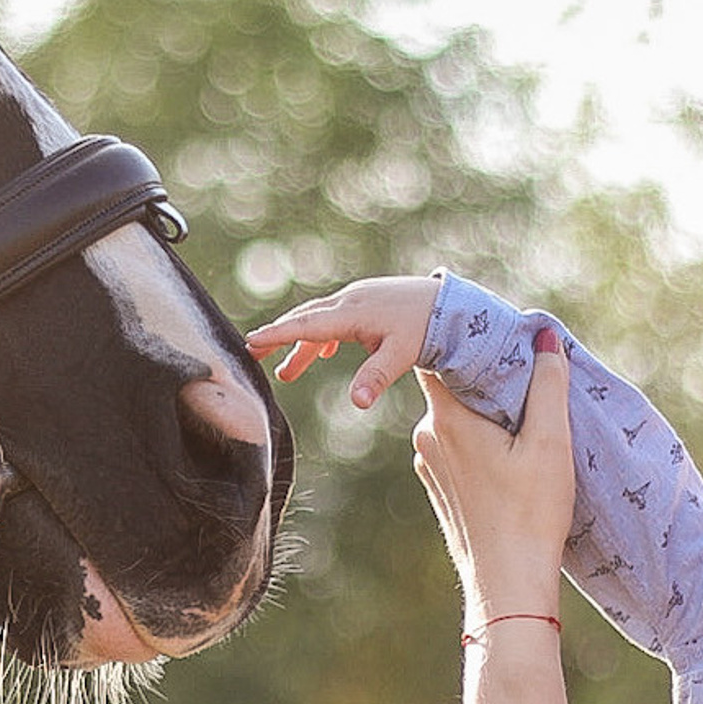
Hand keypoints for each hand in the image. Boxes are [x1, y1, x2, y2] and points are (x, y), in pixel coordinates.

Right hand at [246, 276, 440, 409]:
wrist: (451, 303)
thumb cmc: (427, 328)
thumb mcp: (401, 356)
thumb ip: (375, 378)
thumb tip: (356, 404)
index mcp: (353, 313)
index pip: (306, 325)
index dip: (277, 335)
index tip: (251, 343)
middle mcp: (350, 301)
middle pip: (305, 320)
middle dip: (278, 337)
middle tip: (253, 354)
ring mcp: (357, 300)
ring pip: (319, 321)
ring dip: (301, 344)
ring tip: (286, 373)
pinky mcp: (366, 303)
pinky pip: (334, 319)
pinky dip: (322, 337)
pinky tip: (323, 353)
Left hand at [410, 335, 574, 627]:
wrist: (507, 584)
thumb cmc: (531, 514)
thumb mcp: (550, 443)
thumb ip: (548, 385)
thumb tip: (545, 336)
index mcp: (447, 419)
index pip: (440, 357)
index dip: (466, 340)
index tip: (497, 332)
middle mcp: (427, 437)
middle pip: (451, 387)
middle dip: (484, 378)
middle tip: (526, 374)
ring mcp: (428, 465)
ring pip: (455, 420)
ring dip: (484, 413)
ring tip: (524, 420)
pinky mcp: (439, 487)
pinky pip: (455, 447)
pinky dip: (479, 441)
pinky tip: (510, 455)